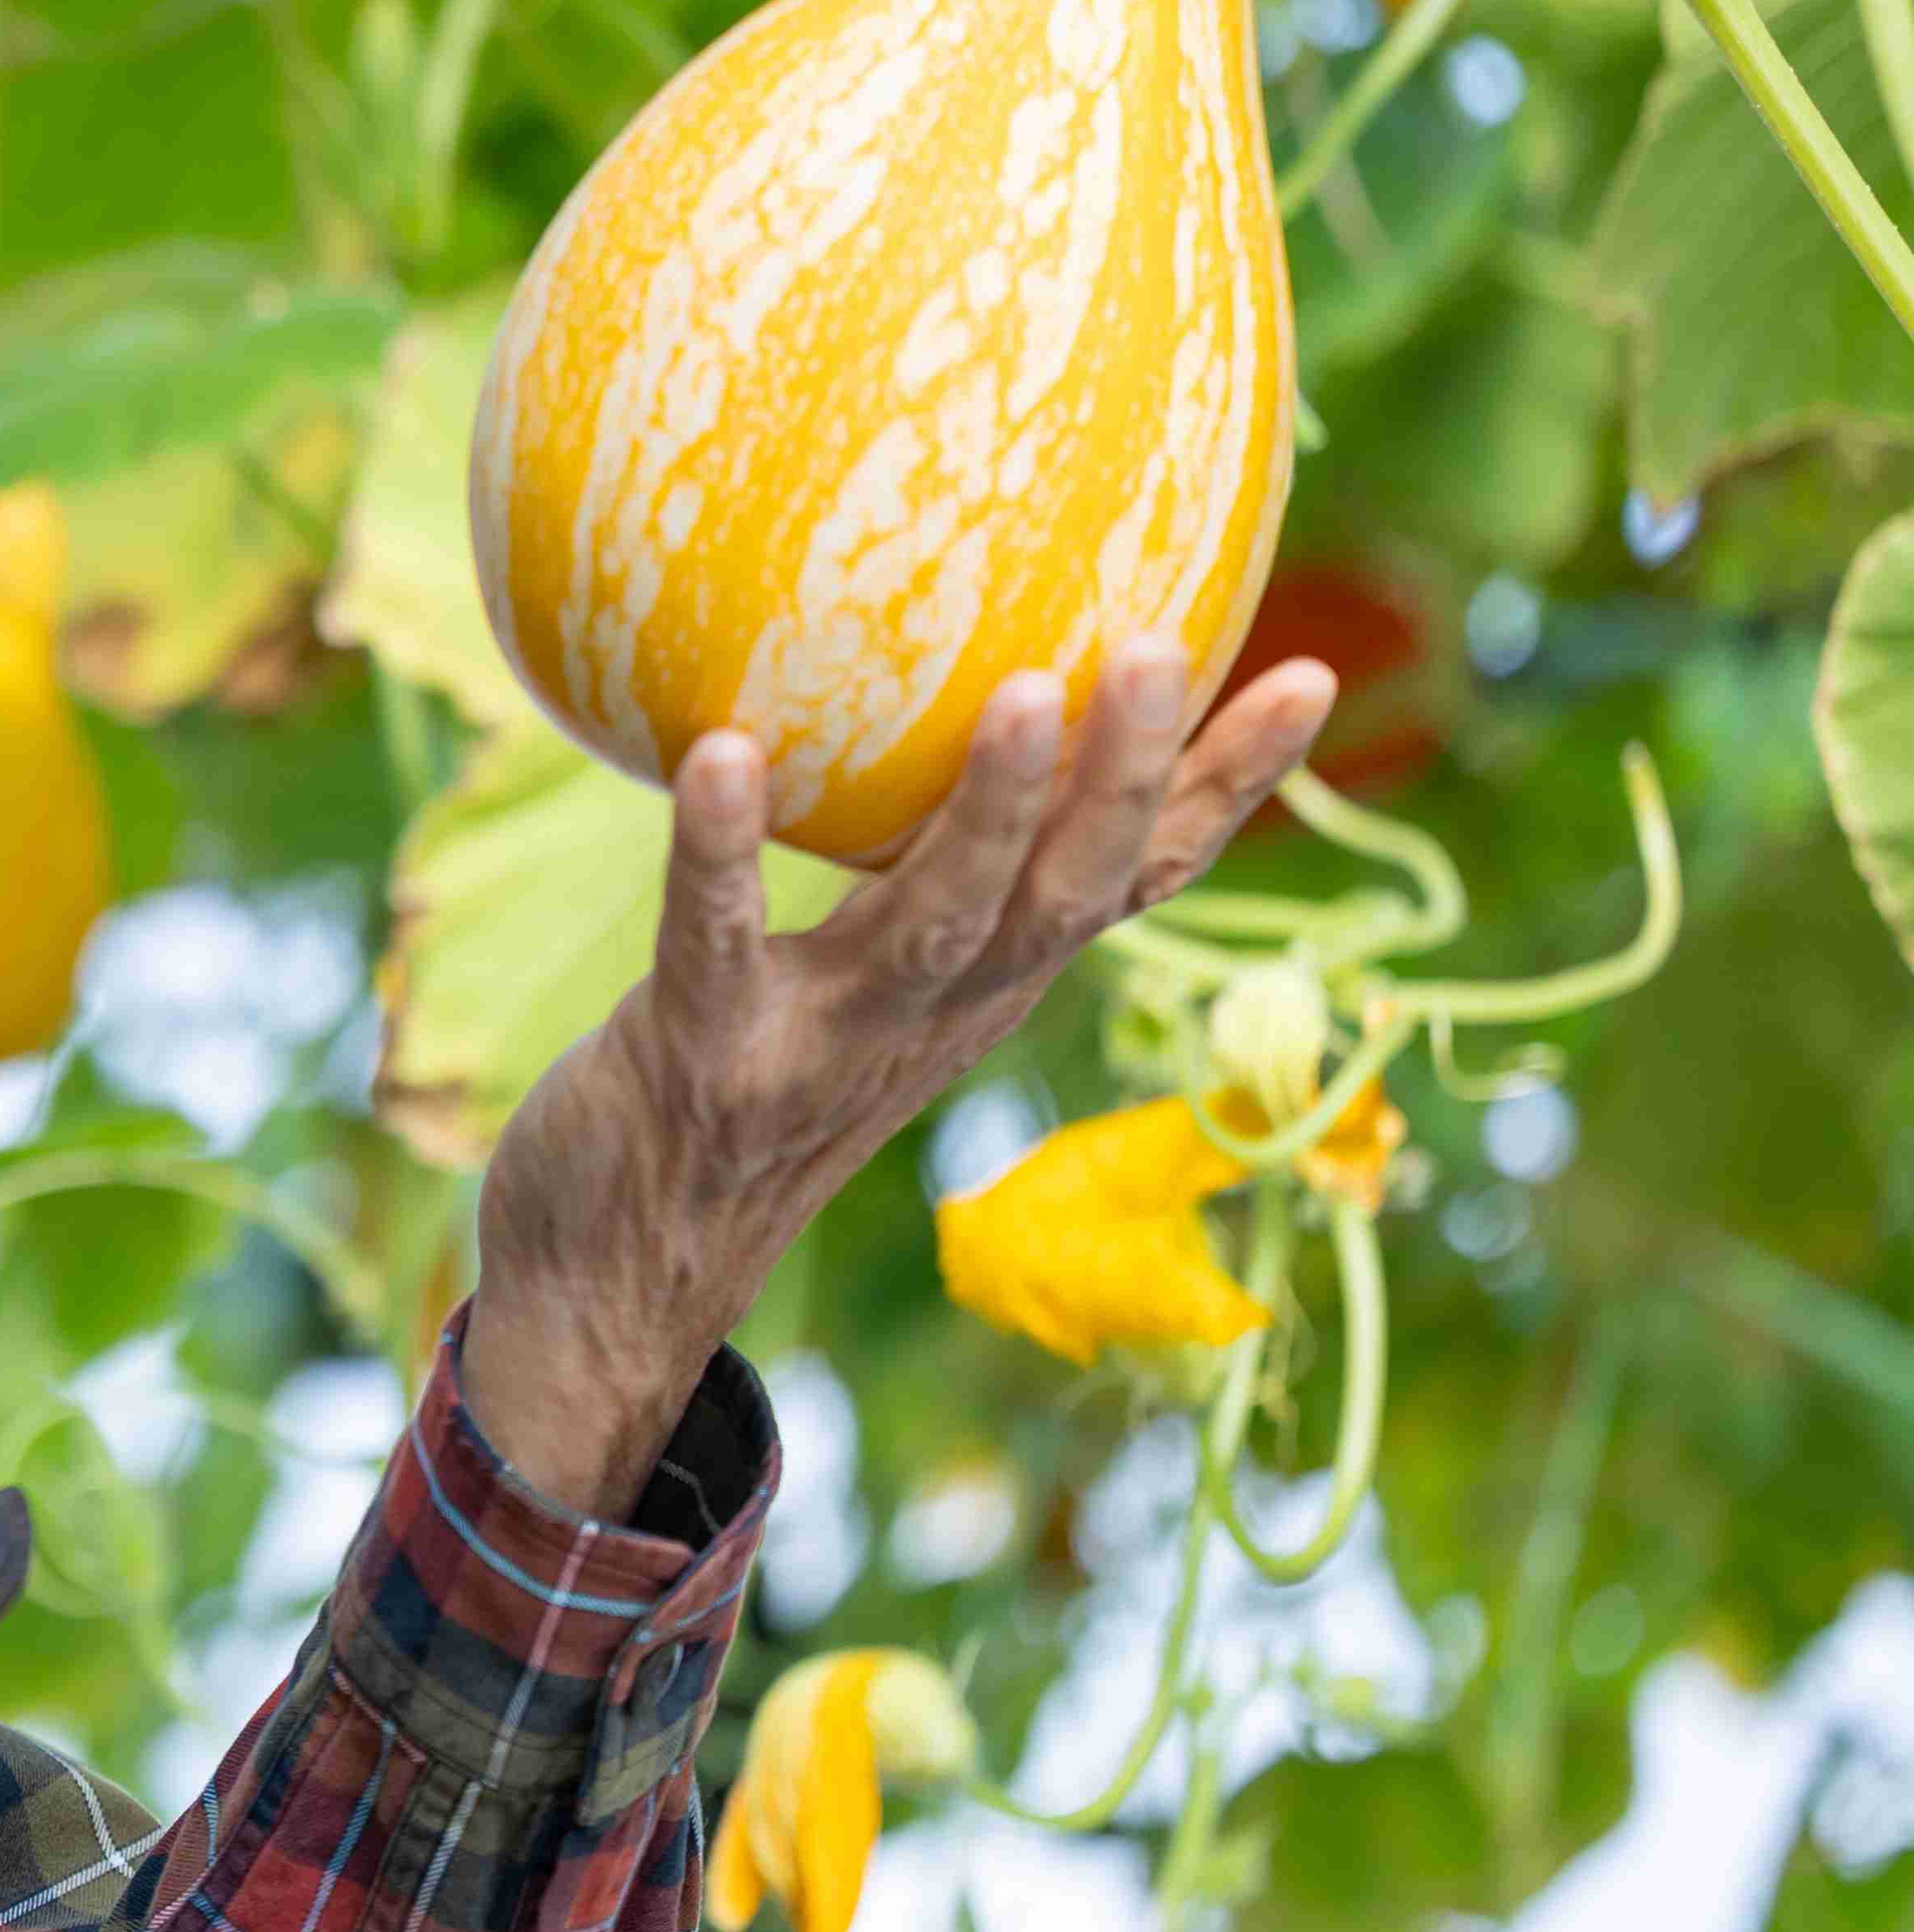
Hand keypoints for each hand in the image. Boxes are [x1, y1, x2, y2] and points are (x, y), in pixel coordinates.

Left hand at [460, 636, 1338, 1518]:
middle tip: (1157, 647)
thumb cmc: (732, 1096)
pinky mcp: (702, 1056)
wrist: (623, 1285)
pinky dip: (719, 848)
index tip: (1308, 680)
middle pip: (1062, 895)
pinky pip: (715, 937)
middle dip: (1124, 778)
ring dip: (989, 813)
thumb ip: (895, 869)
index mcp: (980, 987)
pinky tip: (721, 750)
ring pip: (933, 920)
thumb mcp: (851, 983)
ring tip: (1022, 692)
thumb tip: (935, 693)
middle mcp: (929, 1016)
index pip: (1131, 881)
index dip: (1222, 792)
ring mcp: (824, 1043)